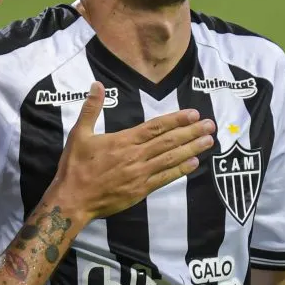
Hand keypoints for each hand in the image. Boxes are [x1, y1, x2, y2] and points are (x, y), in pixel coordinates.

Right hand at [48, 82, 214, 222]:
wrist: (73, 200)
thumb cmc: (75, 167)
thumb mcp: (79, 134)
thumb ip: (91, 109)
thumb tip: (97, 84)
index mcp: (124, 141)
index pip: (156, 127)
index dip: (177, 120)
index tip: (193, 114)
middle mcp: (136, 156)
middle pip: (169, 141)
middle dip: (191, 132)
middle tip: (210, 125)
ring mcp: (140, 175)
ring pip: (171, 159)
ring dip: (192, 149)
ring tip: (209, 142)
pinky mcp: (141, 191)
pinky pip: (165, 178)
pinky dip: (180, 171)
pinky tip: (194, 164)